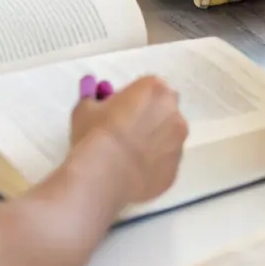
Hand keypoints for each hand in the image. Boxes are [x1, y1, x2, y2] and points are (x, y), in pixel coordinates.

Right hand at [71, 76, 186, 203]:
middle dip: (150, 117)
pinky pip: (165, 163)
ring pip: (168, 138)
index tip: (118, 111)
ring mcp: (179, 143)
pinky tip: (134, 173)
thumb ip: (94, 99)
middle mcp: (173, 112)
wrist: (103, 177)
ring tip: (129, 156)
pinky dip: (154, 165)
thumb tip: (94, 99)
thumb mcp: (85, 109)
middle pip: (164, 110)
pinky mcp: (175, 171)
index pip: (148, 88)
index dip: (133, 99)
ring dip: (155, 141)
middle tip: (126, 131)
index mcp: (155, 89)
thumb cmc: (95, 135)